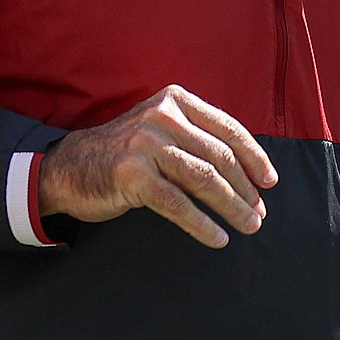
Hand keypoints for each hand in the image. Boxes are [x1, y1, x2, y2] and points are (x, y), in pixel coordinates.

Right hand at [36, 86, 277, 247]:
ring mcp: (145, 145)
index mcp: (175, 101)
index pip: (227, 128)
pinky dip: (202, 224)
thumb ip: (195, 136)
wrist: (69, 167)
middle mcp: (162, 117)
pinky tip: (217, 238)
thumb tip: (248, 170)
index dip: (254, 157)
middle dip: (245, 189)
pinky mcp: (132, 175)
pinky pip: (178, 204)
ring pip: (204, 180)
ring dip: (232, 207)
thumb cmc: (125, 153)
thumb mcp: (159, 128)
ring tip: (248, 226)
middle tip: (259, 213)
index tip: (270, 181)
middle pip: (219, 157)